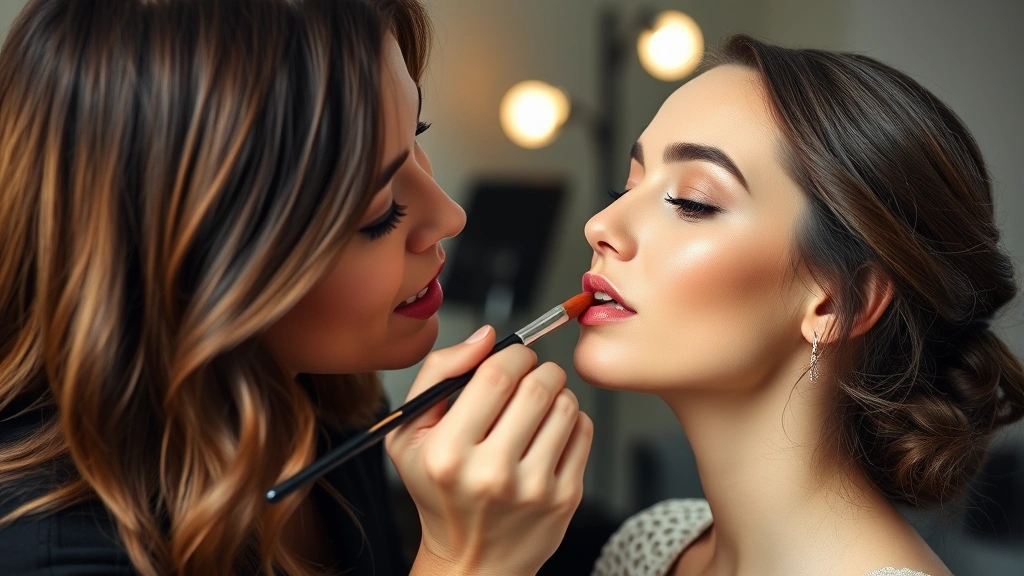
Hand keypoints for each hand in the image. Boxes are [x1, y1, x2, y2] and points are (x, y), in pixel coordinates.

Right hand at [386, 325, 592, 575]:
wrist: (471, 561)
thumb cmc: (438, 490)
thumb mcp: (409, 433)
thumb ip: (439, 372)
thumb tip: (486, 336)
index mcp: (447, 453)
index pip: (496, 374)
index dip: (513, 352)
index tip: (514, 355)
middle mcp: (490, 474)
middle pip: (537, 387)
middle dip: (538, 368)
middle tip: (531, 375)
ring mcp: (532, 489)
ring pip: (566, 406)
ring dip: (556, 392)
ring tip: (539, 404)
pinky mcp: (564, 499)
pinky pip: (583, 432)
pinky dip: (571, 419)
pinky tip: (550, 431)